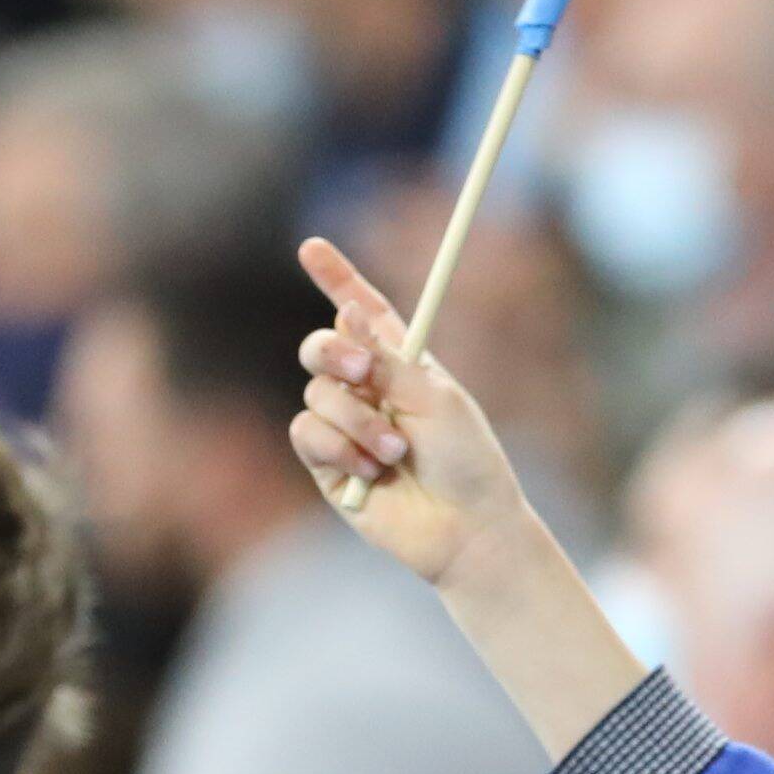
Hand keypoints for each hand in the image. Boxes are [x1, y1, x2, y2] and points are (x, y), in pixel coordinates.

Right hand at [286, 234, 522, 581]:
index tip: (311, 247)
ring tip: (394, 453)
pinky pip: (306, 435)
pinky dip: (338, 448)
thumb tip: (349, 314)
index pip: (361, 312)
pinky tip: (370, 473)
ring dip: (356, 421)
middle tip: (363, 370)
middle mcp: (368, 390)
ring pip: (316, 395)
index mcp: (401, 363)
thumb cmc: (467, 459)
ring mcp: (344, 427)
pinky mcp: (327, 464)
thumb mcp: (436, 398)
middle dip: (334, 350)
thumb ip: (390, 359)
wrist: (465, 526)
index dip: (335, 278)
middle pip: (321, 347)